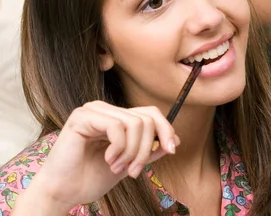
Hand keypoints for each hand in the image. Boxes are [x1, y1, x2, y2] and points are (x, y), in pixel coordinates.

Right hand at [14, 101, 178, 212]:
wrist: (63, 192)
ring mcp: (93, 110)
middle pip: (146, 119)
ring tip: (118, 167)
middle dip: (145, 149)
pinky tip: (108, 160)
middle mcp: (105, 109)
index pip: (150, 113)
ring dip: (131, 152)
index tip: (172, 150)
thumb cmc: (91, 178)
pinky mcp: (82, 117)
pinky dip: (118, 147)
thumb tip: (175, 139)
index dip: (166, 129)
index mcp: (116, 117)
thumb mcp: (130, 162)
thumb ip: (149, 150)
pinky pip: (116, 127)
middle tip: (134, 171)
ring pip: (135, 123)